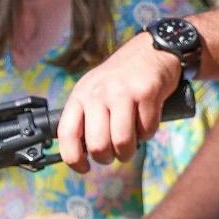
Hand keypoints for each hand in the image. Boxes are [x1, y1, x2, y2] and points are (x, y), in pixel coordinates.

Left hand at [56, 35, 182, 172]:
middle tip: (115, 154)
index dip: (73, 158)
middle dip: (107, 158)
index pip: (67, 133)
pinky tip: (146, 123)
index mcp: (80, 95)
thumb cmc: (121, 78)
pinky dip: (148, 134)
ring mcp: (122, 92)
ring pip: (123, 142)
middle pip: (98, 145)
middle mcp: (98, 93)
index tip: (84, 168)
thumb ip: (86, 117)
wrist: (152, 50)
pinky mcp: (147, 92)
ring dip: (128, 151)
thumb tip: (82, 154)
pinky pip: (147, 130)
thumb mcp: (94, 91)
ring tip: (130, 145)